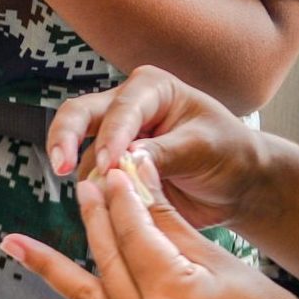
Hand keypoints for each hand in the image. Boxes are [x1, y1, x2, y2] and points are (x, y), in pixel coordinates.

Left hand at [0, 168, 298, 298]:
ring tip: (12, 242)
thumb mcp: (222, 263)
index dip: (122, 197)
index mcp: (174, 297)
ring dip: (52, 269)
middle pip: (109, 260)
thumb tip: (137, 177)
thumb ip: (171, 224)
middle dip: (95, 218)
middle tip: (84, 186)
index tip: (115, 169)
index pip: (134, 233)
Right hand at [44, 65, 274, 229]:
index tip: (111, 166)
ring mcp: (115, 138)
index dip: (112, 137)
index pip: (121, 109)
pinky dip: (93, 194)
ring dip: (87, 178)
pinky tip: (102, 209)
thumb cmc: (228, 153)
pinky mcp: (113, 168)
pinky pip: (92, 180)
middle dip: (65, 138)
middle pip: (79, 114)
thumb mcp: (203, 147)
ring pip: (83, 153)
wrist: (237, 185)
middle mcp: (127, 107)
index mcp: (151, 89)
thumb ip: (166, 151)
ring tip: (99, 202)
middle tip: (61, 167)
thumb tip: (127, 158)